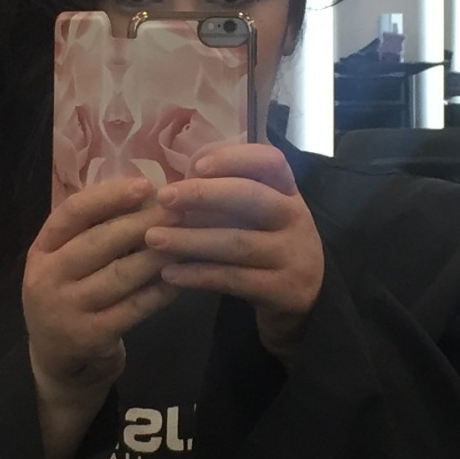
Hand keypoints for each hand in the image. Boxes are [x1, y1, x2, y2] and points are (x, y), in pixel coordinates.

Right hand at [24, 179, 179, 458]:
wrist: (58, 361)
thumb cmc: (72, 297)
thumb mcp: (67, 261)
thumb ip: (94, 231)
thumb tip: (149, 191)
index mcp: (42, 249)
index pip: (72, 213)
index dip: (109, 196)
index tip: (146, 184)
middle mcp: (47, 278)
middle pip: (101, 241)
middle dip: (145, 222)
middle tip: (182, 208)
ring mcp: (67, 310)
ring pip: (122, 274)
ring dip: (159, 254)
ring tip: (189, 237)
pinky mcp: (91, 336)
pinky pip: (135, 307)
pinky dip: (162, 290)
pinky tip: (184, 277)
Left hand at [147, 144, 322, 356]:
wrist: (305, 299)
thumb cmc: (267, 246)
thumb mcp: (258, 215)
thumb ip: (228, 196)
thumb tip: (179, 182)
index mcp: (288, 191)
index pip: (269, 161)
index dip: (234, 158)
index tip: (196, 165)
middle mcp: (296, 218)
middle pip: (251, 197)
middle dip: (202, 195)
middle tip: (164, 199)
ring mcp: (293, 255)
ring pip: (237, 242)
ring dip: (190, 239)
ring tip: (154, 238)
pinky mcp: (284, 290)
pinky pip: (234, 279)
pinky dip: (198, 275)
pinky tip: (169, 273)